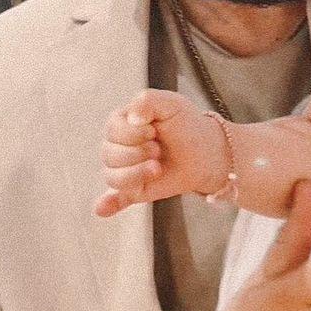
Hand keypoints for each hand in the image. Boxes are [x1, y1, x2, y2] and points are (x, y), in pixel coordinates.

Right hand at [95, 88, 223, 215]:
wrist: (206, 151)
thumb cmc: (186, 124)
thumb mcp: (170, 103)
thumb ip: (147, 101)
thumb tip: (131, 118)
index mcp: (122, 123)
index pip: (112, 130)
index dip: (133, 133)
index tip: (154, 130)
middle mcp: (119, 147)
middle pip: (109, 154)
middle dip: (137, 153)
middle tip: (158, 150)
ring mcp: (125, 170)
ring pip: (112, 177)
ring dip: (135, 174)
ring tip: (157, 168)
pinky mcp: (134, 190)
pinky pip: (114, 200)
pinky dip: (108, 205)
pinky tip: (103, 209)